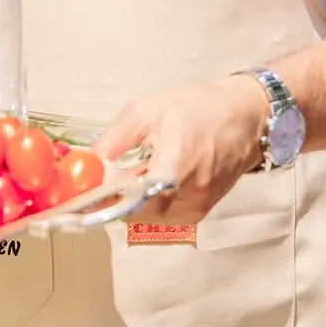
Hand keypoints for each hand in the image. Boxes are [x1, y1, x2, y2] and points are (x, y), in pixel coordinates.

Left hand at [92, 76, 270, 223]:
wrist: (245, 117)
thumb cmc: (199, 109)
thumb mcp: (147, 110)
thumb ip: (115, 138)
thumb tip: (90, 161)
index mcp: (173, 167)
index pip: (129, 200)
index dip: (102, 201)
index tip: (80, 200)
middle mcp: (187, 195)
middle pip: (134, 212)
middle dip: (117, 196)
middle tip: (110, 176)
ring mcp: (196, 207)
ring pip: (148, 217)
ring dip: (135, 200)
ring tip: (142, 169)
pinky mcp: (201, 212)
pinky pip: (164, 215)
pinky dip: (152, 202)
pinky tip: (155, 178)